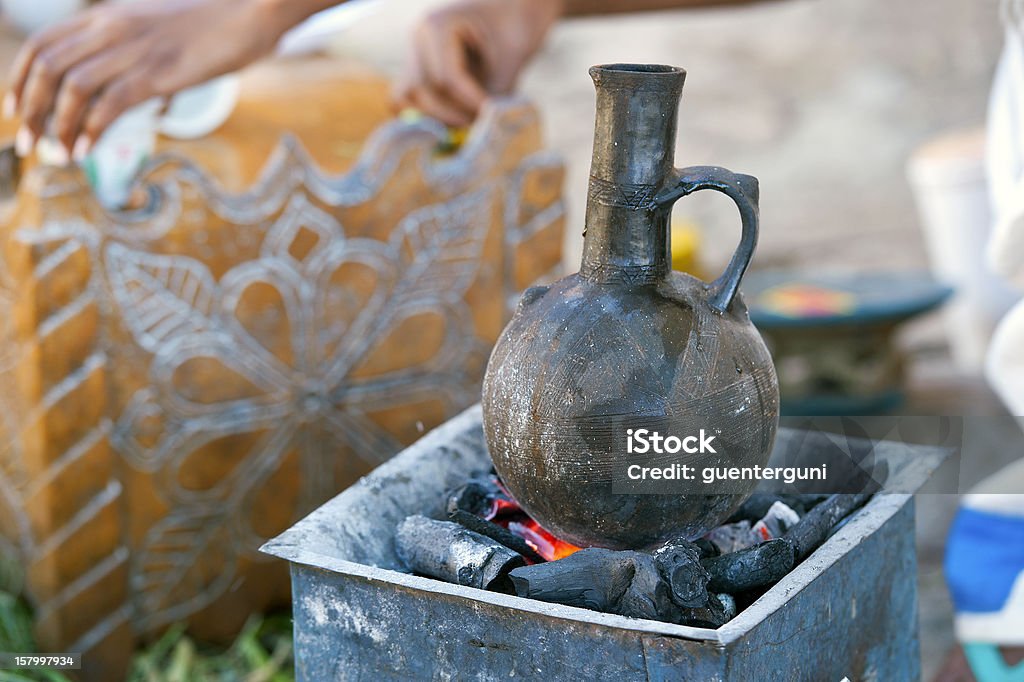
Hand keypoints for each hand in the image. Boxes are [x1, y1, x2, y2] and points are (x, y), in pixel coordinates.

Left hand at [4, 0, 298, 161]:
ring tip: (55, 154)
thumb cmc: (219, 24)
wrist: (253, 8)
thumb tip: (152, 102)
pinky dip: (91, 130)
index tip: (15, 109)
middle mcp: (112, 27)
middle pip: (48, 67)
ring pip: (73, 87)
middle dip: (29, 108)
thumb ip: (147, 60)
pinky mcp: (159, 72)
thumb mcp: (167, 34)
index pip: (44, 44)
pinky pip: (111, 103)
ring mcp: (135, 49)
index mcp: (108, 15)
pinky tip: (85, 150)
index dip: (20, 79)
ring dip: (56, 125)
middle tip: (27, 143)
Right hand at [394, 0, 562, 126]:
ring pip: (408, 98)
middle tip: (481, 124)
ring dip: (436, 117)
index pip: (446, 77)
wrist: (512, 9)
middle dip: (453, 114)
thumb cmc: (515, 25)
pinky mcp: (418, 70)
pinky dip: (428, 114)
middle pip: (424, 90)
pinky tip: (454, 121)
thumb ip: (498, 91)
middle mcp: (418, 39)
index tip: (491, 114)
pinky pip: (410, 99)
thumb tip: (486, 130)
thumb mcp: (513, 56)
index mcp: (437, 25)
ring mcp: (414, 55)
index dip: (469, 102)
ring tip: (466, 123)